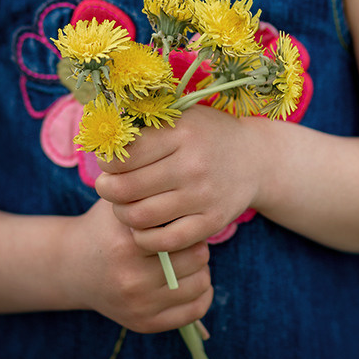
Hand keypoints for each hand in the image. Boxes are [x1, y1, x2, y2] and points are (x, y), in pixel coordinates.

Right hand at [61, 197, 212, 332]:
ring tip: (185, 258)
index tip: (182, 217)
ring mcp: (138, 306)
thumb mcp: (118, 202)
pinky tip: (188, 280)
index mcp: (127, 244)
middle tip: (184, 238)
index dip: (189, 221)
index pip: (185, 232)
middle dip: (196, 244)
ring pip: (201, 284)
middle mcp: (131, 279)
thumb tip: (181, 175)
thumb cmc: (105, 227)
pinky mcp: (143, 324)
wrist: (73, 266)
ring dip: (199, 269)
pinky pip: (194, 311)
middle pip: (198, 258)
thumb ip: (145, 188)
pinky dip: (200, 294)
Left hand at [94, 106, 261, 253]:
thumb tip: (101, 136)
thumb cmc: (207, 135)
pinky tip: (143, 228)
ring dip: (123, 214)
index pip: (125, 154)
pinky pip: (165, 241)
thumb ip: (146, 123)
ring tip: (125, 206)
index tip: (109, 163)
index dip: (107, 161)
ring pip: (140, 217)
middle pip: (126, 188)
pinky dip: (145, 239)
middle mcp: (192, 164)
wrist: (256, 158)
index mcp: (181, 132)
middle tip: (109, 187)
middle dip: (107, 190)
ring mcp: (203, 196)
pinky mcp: (212, 221)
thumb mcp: (181, 117)